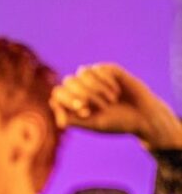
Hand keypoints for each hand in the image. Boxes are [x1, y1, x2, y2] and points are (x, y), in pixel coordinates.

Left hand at [50, 63, 181, 148]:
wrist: (142, 117)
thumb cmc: (115, 123)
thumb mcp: (92, 124)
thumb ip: (71, 118)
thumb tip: (52, 105)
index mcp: (73, 102)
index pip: (58, 93)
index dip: (67, 100)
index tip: (85, 111)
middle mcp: (81, 88)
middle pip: (68, 81)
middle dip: (82, 95)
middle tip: (98, 108)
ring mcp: (95, 78)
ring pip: (83, 72)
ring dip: (96, 89)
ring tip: (110, 102)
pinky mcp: (109, 70)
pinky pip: (99, 69)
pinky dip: (106, 82)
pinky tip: (116, 93)